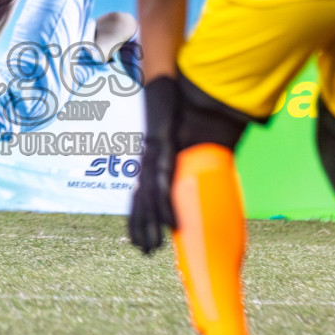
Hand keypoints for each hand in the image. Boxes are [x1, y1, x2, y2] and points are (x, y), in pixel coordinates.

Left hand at [129, 76, 179, 253]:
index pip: (139, 196)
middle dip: (141, 227)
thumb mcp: (177, 137)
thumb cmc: (175, 107)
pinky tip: (171, 221)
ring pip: (149, 198)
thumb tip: (196, 169)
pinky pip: (163, 182)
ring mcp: (153, 155)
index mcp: (148, 160)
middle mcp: (146, 160)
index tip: (140, 241)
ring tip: (154, 246)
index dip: (137, 219)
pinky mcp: (163, 148)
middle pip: (140, 202)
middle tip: (145, 252)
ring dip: (151, 224)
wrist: (166, 81)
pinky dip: (166, 203)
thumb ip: (182, 155)